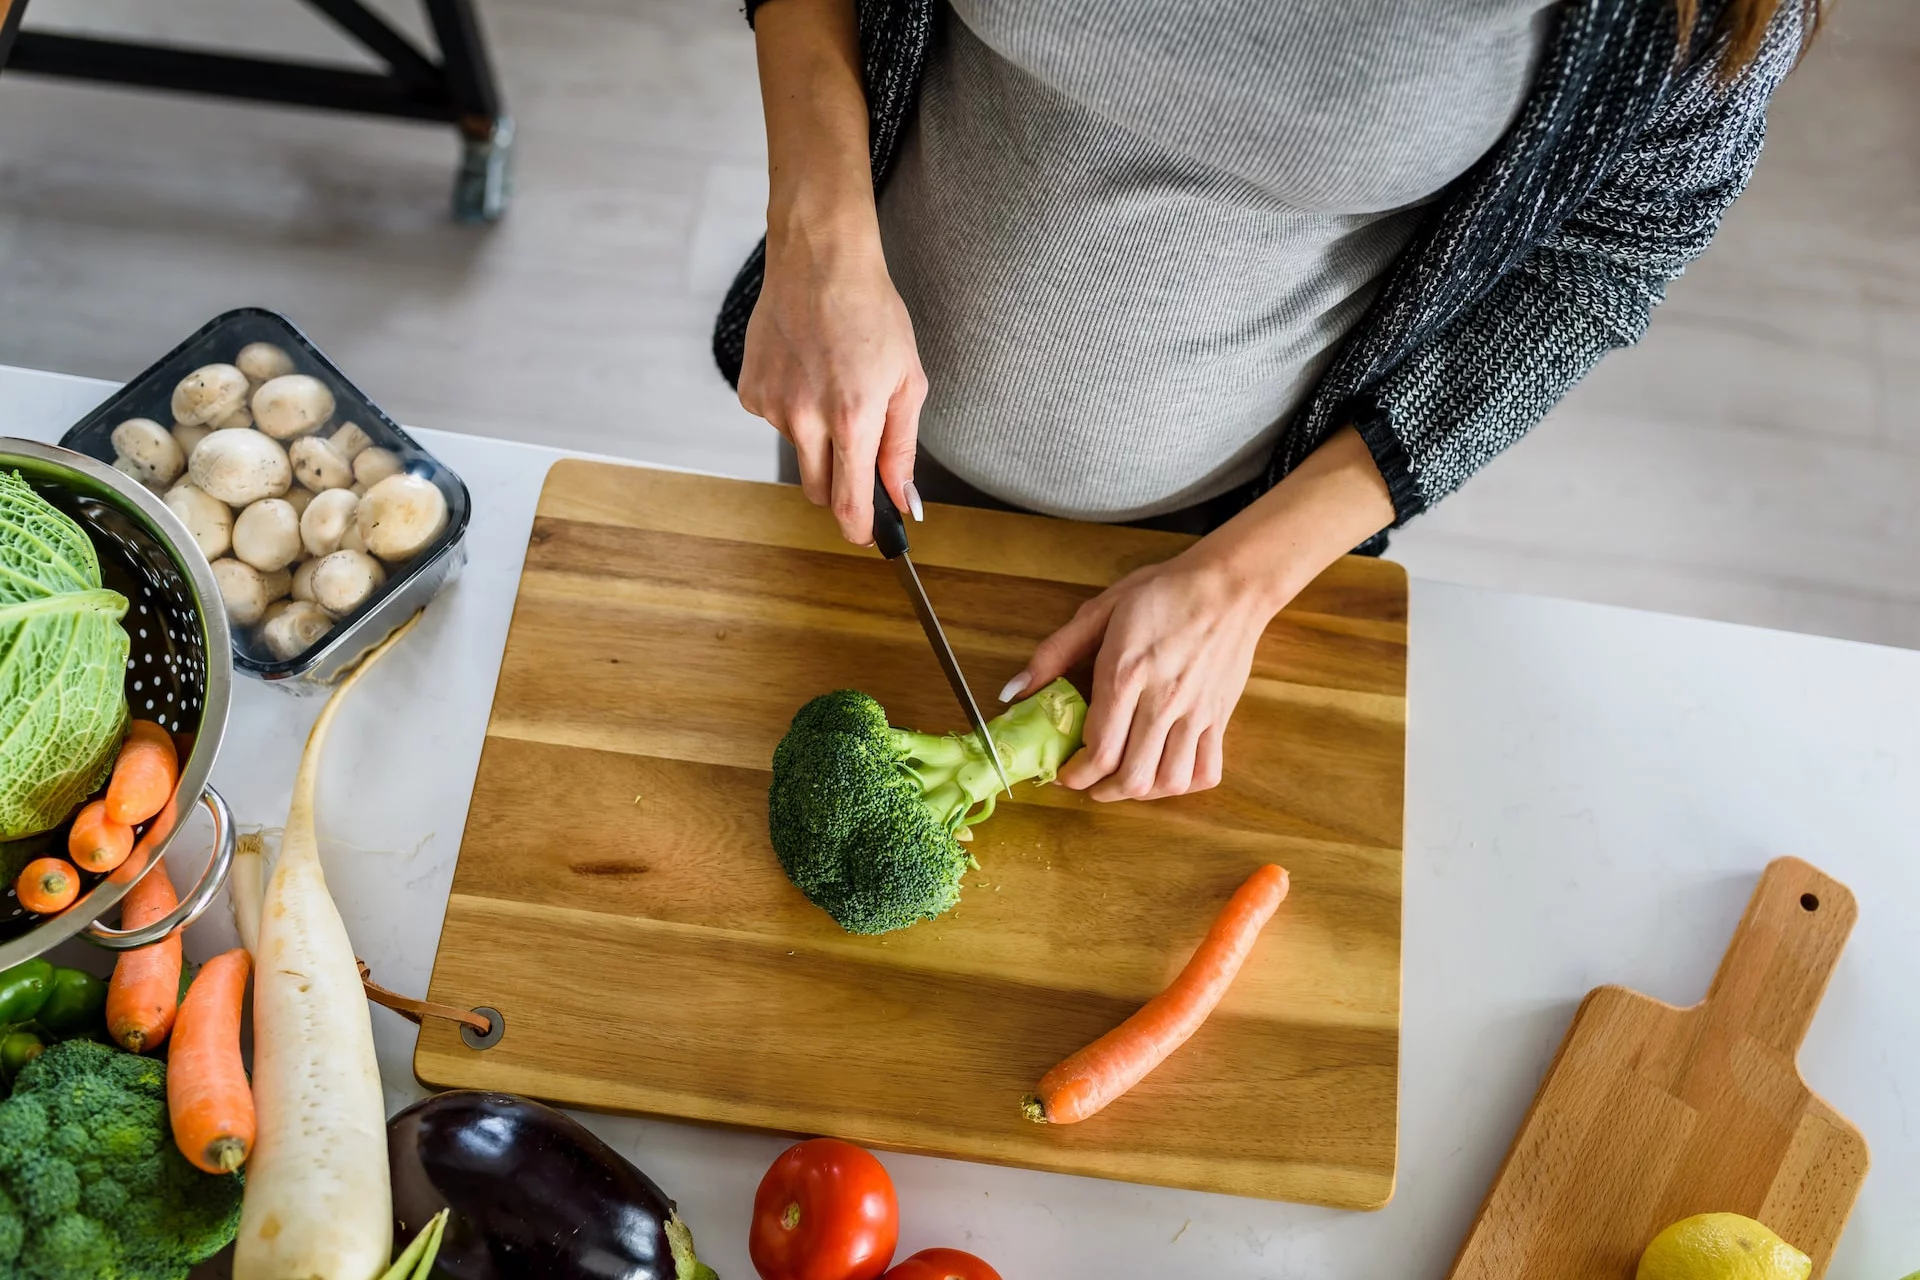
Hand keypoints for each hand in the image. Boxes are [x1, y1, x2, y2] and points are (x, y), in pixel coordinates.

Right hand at [739, 227, 926, 543]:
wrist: (820, 261)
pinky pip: (775, 421)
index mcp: (852, 417)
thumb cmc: (871, 312)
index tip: (867, 536)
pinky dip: (792, 409)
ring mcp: (772, 405)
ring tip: (832, 385)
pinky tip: (806, 373)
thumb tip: (902, 499)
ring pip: (799, 452)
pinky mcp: (749, 392)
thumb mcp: (907, 381)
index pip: (847, 502)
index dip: (859, 529)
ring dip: (817, 437)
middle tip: (858, 451)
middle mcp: (805, 417)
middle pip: (818, 490)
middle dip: (839, 485)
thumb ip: (901, 448)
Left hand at [1004, 547, 1278, 800]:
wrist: (1230, 584)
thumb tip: (1013, 691)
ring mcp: (1196, 713)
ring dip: (1140, 793)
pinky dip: (1182, 784)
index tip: (1063, 773)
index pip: (1099, 750)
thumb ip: (1053, 653)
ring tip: (1122, 781)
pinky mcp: (1220, 717)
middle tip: (1087, 782)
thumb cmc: (1162, 593)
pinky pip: (1205, 772)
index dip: (1074, 774)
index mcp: (1126, 675)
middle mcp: (1162, 701)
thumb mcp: (1099, 611)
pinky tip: (1164, 771)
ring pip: (1169, 782)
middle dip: (1100, 791)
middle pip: (1132, 776)